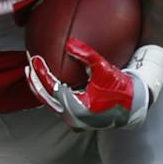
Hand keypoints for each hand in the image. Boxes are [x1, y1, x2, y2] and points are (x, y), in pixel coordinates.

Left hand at [26, 38, 149, 129]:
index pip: (52, 89)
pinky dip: (49, 91)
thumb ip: (88, 56)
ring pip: (49, 102)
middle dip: (34, 80)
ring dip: (40, 86)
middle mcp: (72, 118)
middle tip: (28, 63)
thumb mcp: (105, 70)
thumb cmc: (122, 89)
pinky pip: (56, 104)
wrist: (134, 107)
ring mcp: (72, 120)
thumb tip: (69, 43)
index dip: (42, 73)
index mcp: (78, 109)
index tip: (34, 59)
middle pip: (45, 97)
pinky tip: (46, 78)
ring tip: (32, 70)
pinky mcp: (74, 117)